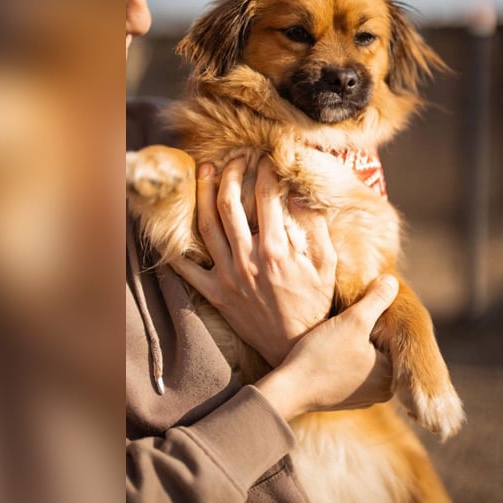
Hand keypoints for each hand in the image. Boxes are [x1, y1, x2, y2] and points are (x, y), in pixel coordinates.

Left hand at [170, 156, 336, 366]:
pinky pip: (186, 268)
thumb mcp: (327, 264)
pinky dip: (177, 246)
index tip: (267, 158)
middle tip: (234, 158)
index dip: (265, 170)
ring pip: (206, 225)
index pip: (266, 196)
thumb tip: (301, 196)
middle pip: (229, 203)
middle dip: (230, 173)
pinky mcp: (214, 293)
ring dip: (203, 194)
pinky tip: (176, 224)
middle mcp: (247, 258)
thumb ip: (316, 228)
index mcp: (277, 249)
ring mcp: (226, 275)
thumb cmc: (313, 303)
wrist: (292, 344)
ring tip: (205, 171)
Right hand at [255, 275, 398, 420]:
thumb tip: (393, 281)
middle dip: (368, 330)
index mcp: (392, 376)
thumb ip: (376, 299)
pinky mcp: (343, 397)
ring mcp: (362, 397)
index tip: (362, 306)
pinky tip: (329, 347)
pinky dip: (343, 357)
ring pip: (364, 357)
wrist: (288, 390)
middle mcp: (382, 392)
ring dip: (354, 342)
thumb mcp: (353, 321)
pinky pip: (350, 369)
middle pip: (380, 348)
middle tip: (349, 315)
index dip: (380, 315)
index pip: (394, 336)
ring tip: (337, 330)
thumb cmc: (323, 355)